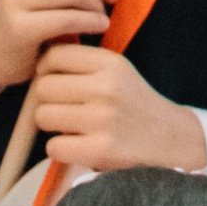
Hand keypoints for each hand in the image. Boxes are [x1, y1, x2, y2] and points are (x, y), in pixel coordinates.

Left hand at [30, 40, 206, 175]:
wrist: (168, 136)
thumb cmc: (132, 103)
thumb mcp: (116, 71)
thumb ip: (83, 63)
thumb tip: (38, 56)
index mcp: (110, 63)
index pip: (54, 56)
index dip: (45, 70)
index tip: (54, 80)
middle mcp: (106, 88)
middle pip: (43, 88)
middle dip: (45, 100)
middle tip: (62, 108)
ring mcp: (103, 119)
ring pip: (43, 116)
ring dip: (51, 125)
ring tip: (70, 126)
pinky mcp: (100, 149)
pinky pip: (53, 147)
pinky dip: (59, 149)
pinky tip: (76, 145)